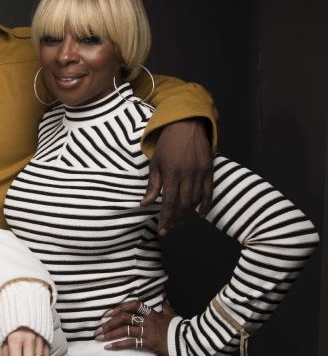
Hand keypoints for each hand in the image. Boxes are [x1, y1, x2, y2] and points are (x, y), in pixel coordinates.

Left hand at [94, 300, 176, 355]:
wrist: (189, 342)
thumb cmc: (180, 329)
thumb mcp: (173, 315)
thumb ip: (166, 308)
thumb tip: (164, 302)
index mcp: (152, 313)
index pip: (133, 305)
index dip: (119, 308)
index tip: (108, 313)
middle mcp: (148, 320)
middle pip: (124, 317)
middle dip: (109, 322)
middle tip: (98, 328)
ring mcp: (147, 331)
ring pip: (124, 330)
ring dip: (109, 333)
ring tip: (98, 337)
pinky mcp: (148, 343)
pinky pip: (130, 342)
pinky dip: (118, 344)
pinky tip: (108, 347)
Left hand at [142, 119, 211, 235]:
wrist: (187, 125)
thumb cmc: (166, 144)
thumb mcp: (155, 163)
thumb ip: (152, 184)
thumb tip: (145, 204)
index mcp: (171, 173)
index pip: (169, 202)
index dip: (166, 218)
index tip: (161, 229)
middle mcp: (187, 175)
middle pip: (183, 205)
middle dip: (175, 220)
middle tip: (168, 230)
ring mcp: (200, 173)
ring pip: (195, 200)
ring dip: (187, 215)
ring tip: (179, 223)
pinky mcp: (209, 171)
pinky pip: (209, 192)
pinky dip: (205, 205)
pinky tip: (200, 215)